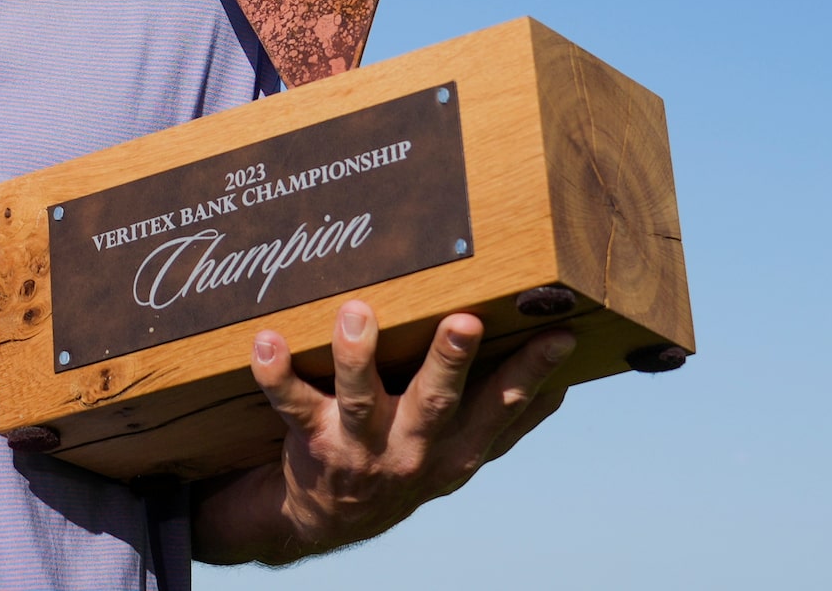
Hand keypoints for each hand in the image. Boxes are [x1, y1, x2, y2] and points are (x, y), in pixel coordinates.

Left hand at [194, 301, 573, 564]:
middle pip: (436, 401)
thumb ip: (503, 417)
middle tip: (464, 321)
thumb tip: (564, 381)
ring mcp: (361, 447)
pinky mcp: (312, 440)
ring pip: (362, 399)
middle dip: (451, 362)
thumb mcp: (459, 452)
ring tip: (356, 314)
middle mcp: (413, 449)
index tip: (560, 333)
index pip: (503, 405)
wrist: (330, 518)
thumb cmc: (404, 462)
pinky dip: (275, 372)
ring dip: (358, 356)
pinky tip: (267, 342)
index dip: (532, 372)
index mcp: (458, 448)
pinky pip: (289, 403)